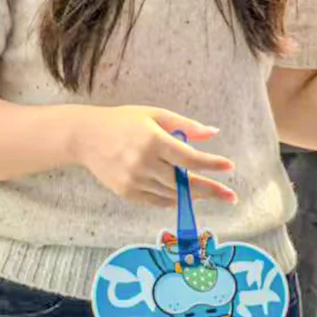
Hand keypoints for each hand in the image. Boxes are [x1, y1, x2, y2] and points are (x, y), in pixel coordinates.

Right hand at [70, 105, 238, 207]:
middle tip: (230, 196)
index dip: (211, 164)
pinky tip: (185, 197)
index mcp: (153, 140)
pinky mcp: (126, 193)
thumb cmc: (124, 121)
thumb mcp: (155, 115)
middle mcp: (144, 163)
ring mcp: (134, 180)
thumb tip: (213, 133)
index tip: (229, 166)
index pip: (189, 158)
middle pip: (184, 182)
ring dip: (193, 196)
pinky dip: (173, 200)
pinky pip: (156, 201)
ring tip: (211, 194)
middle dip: (210, 190)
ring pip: (172, 195)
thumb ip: (186, 125)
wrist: (86, 137)